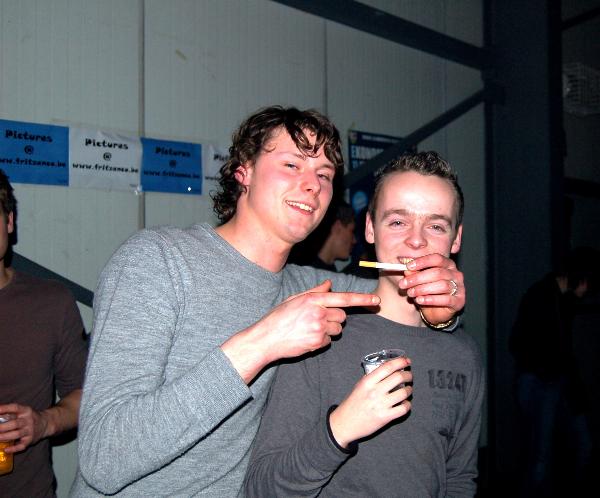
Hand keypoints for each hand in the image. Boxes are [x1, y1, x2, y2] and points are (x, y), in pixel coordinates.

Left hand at [0, 403, 48, 453]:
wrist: (46, 423)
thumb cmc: (28, 418)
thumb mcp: (22, 412)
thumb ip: (9, 413)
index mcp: (25, 411)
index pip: (15, 408)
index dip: (5, 409)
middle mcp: (28, 420)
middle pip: (15, 423)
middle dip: (3, 427)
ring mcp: (30, 430)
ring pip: (17, 434)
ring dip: (5, 436)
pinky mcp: (30, 439)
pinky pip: (22, 445)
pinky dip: (14, 448)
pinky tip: (6, 449)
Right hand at [221, 280, 379, 382]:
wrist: (266, 338)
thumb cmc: (279, 317)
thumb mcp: (295, 299)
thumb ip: (315, 292)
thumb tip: (329, 284)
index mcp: (314, 299)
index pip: (344, 298)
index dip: (362, 299)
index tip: (376, 300)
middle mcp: (319, 312)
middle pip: (342, 316)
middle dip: (335, 319)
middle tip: (317, 320)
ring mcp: (319, 328)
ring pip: (338, 330)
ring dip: (329, 330)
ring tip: (310, 329)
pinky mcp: (318, 342)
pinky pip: (329, 341)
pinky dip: (321, 341)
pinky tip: (307, 338)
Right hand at [329, 356, 412, 447]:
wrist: (345, 423)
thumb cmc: (352, 403)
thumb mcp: (359, 386)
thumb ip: (372, 378)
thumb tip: (388, 370)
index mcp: (367, 382)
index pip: (387, 367)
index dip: (400, 362)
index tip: (406, 361)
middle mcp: (374, 392)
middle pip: (398, 377)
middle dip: (408, 375)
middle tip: (409, 376)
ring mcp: (381, 405)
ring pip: (404, 393)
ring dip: (409, 390)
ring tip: (407, 389)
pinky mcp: (385, 417)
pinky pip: (403, 408)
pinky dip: (407, 404)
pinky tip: (404, 403)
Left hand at [399, 253, 464, 324]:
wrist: (435, 311)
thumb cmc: (428, 291)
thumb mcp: (419, 281)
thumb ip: (414, 273)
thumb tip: (407, 268)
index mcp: (447, 264)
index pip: (436, 258)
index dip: (422, 262)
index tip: (408, 267)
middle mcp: (456, 274)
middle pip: (437, 272)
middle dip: (418, 278)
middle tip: (403, 284)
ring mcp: (460, 288)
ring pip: (442, 285)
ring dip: (422, 289)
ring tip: (410, 293)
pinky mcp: (459, 301)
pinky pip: (446, 299)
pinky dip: (430, 299)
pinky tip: (419, 300)